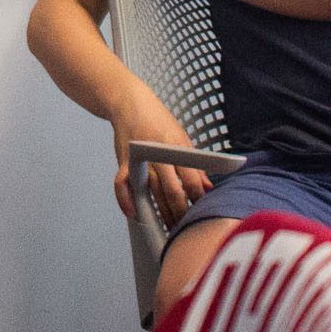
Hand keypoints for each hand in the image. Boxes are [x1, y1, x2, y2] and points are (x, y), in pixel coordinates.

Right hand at [112, 85, 214, 227]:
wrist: (130, 102)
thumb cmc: (159, 120)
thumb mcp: (182, 138)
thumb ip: (195, 164)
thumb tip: (207, 187)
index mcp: (175, 148)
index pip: (191, 180)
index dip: (198, 200)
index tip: (203, 213)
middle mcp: (158, 154)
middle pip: (172, 191)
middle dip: (180, 213)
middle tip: (187, 228)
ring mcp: (139, 159)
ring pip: (151, 193)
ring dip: (160, 214)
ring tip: (170, 229)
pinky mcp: (124, 161)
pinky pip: (122, 185)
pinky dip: (126, 201)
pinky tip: (134, 214)